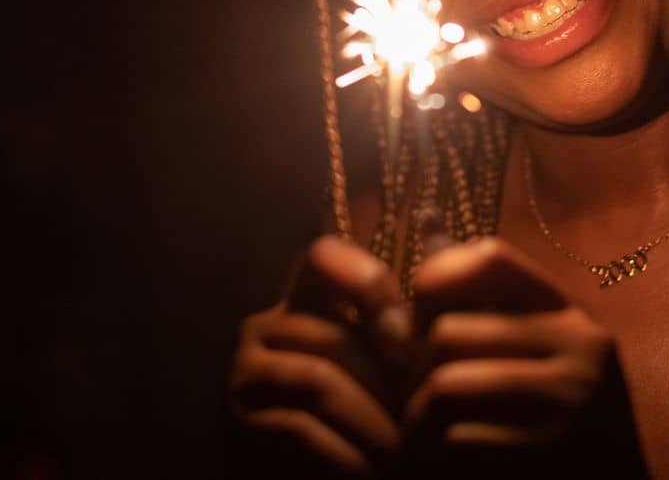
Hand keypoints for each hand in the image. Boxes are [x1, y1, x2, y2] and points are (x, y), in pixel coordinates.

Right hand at [229, 236, 408, 477]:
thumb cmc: (372, 421)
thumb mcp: (392, 362)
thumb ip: (406, 305)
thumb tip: (429, 214)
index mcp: (302, 300)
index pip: (322, 256)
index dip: (367, 285)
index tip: (408, 342)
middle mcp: (263, 328)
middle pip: (332, 336)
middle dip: (386, 384)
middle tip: (423, 420)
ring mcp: (245, 376)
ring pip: (317, 382)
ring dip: (371, 425)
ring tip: (404, 456)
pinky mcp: (240, 425)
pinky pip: (299, 431)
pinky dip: (345, 457)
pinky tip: (370, 474)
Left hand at [404, 236, 650, 478]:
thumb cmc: (554, 422)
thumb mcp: (531, 348)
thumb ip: (476, 291)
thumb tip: (423, 216)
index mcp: (572, 316)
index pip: (489, 257)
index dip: (437, 280)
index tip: (422, 322)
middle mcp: (580, 348)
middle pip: (448, 331)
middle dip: (414, 371)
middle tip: (411, 399)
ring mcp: (571, 403)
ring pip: (444, 387)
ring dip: (416, 420)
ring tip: (420, 437)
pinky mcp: (550, 454)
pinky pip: (456, 441)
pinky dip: (434, 458)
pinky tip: (442, 464)